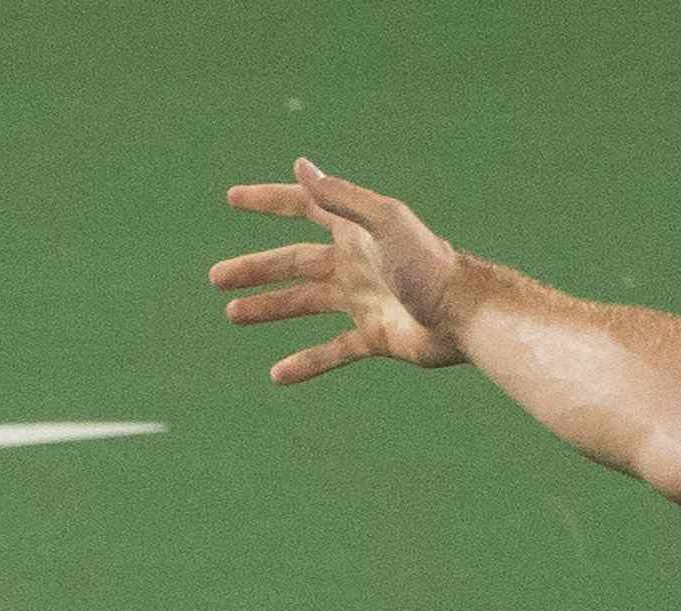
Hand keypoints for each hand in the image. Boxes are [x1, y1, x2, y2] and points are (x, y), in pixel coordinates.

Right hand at [212, 160, 469, 384]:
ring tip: (233, 315)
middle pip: (293, 262)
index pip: (302, 207)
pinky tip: (277, 374)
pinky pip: (332, 350)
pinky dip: (306, 362)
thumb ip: (341, 198)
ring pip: (305, 304)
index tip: (232, 198)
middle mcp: (354, 263)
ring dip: (269, 308)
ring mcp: (362, 301)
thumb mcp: (384, 222)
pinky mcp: (374, 337)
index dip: (268, 201)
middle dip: (255, 268)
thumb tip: (301, 165)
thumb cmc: (429, 264)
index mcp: (354, 231)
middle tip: (215, 279)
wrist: (464, 316)